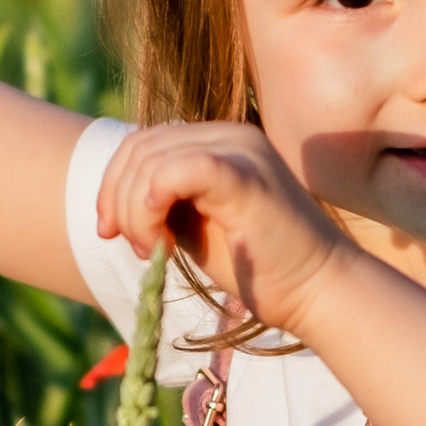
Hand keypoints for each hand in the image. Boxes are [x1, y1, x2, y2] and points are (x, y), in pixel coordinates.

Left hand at [93, 123, 352, 334]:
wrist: (317, 291)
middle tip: (139, 248)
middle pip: (139, 148)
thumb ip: (162, 204)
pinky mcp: (246, 176)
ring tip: (155, 250)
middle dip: (118, 201)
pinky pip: (181, 168)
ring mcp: (241, 150)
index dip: (112, 184)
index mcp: (218, 142)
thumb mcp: (195, 227)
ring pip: (151, 160)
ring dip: (134, 212)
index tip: (108, 231)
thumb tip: (113, 201)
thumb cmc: (260, 267)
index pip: (142, 143)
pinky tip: (161, 235)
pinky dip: (153, 200)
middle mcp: (230, 134)